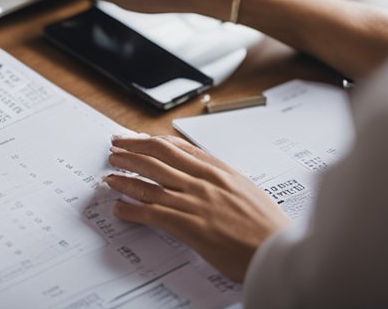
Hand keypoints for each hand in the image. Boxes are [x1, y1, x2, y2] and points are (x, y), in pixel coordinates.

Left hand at [106, 134, 289, 280]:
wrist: (278, 250)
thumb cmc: (268, 226)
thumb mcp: (247, 190)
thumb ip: (223, 180)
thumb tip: (206, 175)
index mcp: (218, 171)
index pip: (177, 147)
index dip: (151, 141)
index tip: (136, 139)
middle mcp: (203, 181)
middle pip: (157, 158)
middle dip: (131, 151)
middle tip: (115, 149)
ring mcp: (194, 202)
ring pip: (149, 183)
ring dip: (124, 178)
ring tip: (109, 176)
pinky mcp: (189, 225)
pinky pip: (151, 213)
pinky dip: (131, 210)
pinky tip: (119, 209)